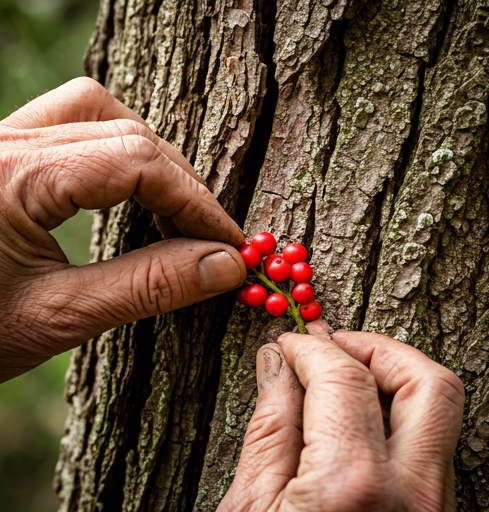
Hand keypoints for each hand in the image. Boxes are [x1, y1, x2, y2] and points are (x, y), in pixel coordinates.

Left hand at [0, 77, 245, 381]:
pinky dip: (116, 152)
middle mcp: (4, 142)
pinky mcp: (3, 155)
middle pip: (124, 130)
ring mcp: (1, 142)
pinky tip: (129, 191)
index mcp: (11, 177)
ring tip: (173, 209)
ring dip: (149, 156)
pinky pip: (73, 126)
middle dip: (181, 184)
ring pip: (98, 112)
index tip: (230, 242)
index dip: (197, 202)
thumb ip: (147, 287)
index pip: (136, 161)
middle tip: (208, 235)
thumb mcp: (57, 318)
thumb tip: (223, 267)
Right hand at [219, 321, 464, 511]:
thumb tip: (277, 363)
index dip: (310, 348)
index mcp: (353, 490)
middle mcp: (413, 500)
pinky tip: (352, 417)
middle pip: (428, 384)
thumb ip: (270, 425)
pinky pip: (428, 448)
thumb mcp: (248, 509)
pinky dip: (395, 415)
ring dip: (392, 377)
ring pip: (438, 414)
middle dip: (377, 348)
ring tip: (342, 375)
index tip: (288, 344)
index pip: (344, 378)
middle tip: (333, 344)